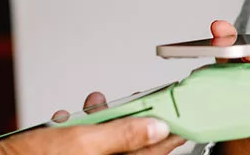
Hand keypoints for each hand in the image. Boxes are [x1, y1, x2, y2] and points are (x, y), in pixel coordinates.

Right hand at [0, 93, 185, 154]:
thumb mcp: (83, 142)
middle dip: (132, 118)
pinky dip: (77, 127)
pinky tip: (66, 119)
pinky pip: (82, 142)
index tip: (183, 116)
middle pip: (131, 145)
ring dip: (102, 118)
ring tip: (94, 104)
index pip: (153, 152)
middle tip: (138, 100)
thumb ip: (122, 135)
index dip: (170, 132)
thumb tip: (156, 128)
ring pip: (106, 141)